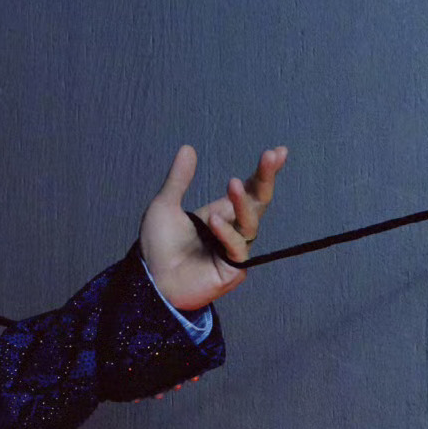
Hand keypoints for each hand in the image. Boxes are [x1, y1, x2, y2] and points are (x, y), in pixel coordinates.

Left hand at [139, 143, 286, 312]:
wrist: (149, 280)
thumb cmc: (157, 248)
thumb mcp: (165, 206)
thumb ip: (178, 179)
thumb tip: (188, 148)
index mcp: (221, 213)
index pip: (250, 189)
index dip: (264, 172)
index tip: (278, 152)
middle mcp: (232, 230)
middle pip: (259, 202)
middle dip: (266, 179)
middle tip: (271, 156)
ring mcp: (234, 251)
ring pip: (250, 223)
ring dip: (243, 203)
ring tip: (232, 185)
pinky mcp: (232, 270)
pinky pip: (237, 249)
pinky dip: (227, 233)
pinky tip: (213, 221)